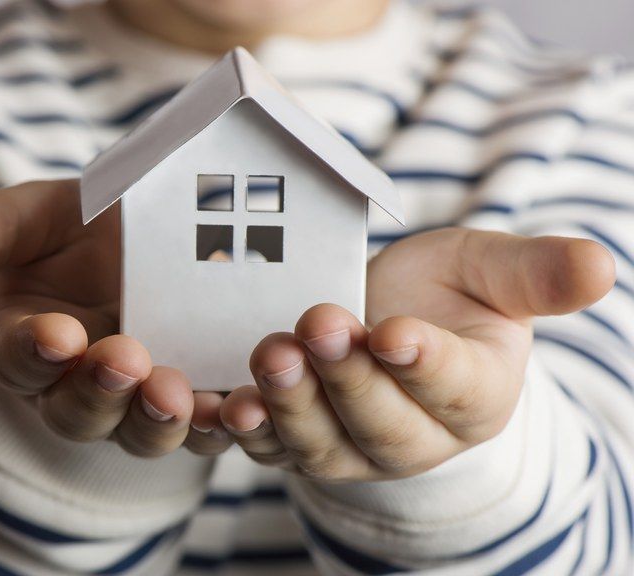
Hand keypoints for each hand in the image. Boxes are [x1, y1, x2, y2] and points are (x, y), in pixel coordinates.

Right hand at [0, 180, 232, 457]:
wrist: (152, 236)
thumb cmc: (81, 228)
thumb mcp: (41, 215)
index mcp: (27, 343)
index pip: (17, 358)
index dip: (33, 351)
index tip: (57, 333)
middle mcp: (75, 388)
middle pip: (76, 411)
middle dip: (98, 391)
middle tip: (123, 360)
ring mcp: (136, 404)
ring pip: (139, 432)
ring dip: (157, 420)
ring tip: (176, 394)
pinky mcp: (195, 406)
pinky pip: (203, 430)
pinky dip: (219, 426)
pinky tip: (236, 410)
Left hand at [221, 228, 614, 479]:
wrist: (388, 320)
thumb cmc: (447, 294)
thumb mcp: (492, 272)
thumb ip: (535, 275)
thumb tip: (600, 266)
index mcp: (475, 396)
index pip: (454, 389)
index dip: (425, 365)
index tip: (397, 334)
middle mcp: (413, 438)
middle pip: (379, 424)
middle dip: (346, 378)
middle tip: (318, 326)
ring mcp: (348, 447)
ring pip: (317, 444)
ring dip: (288, 404)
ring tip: (268, 356)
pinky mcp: (293, 441)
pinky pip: (264, 445)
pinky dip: (238, 430)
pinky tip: (215, 405)